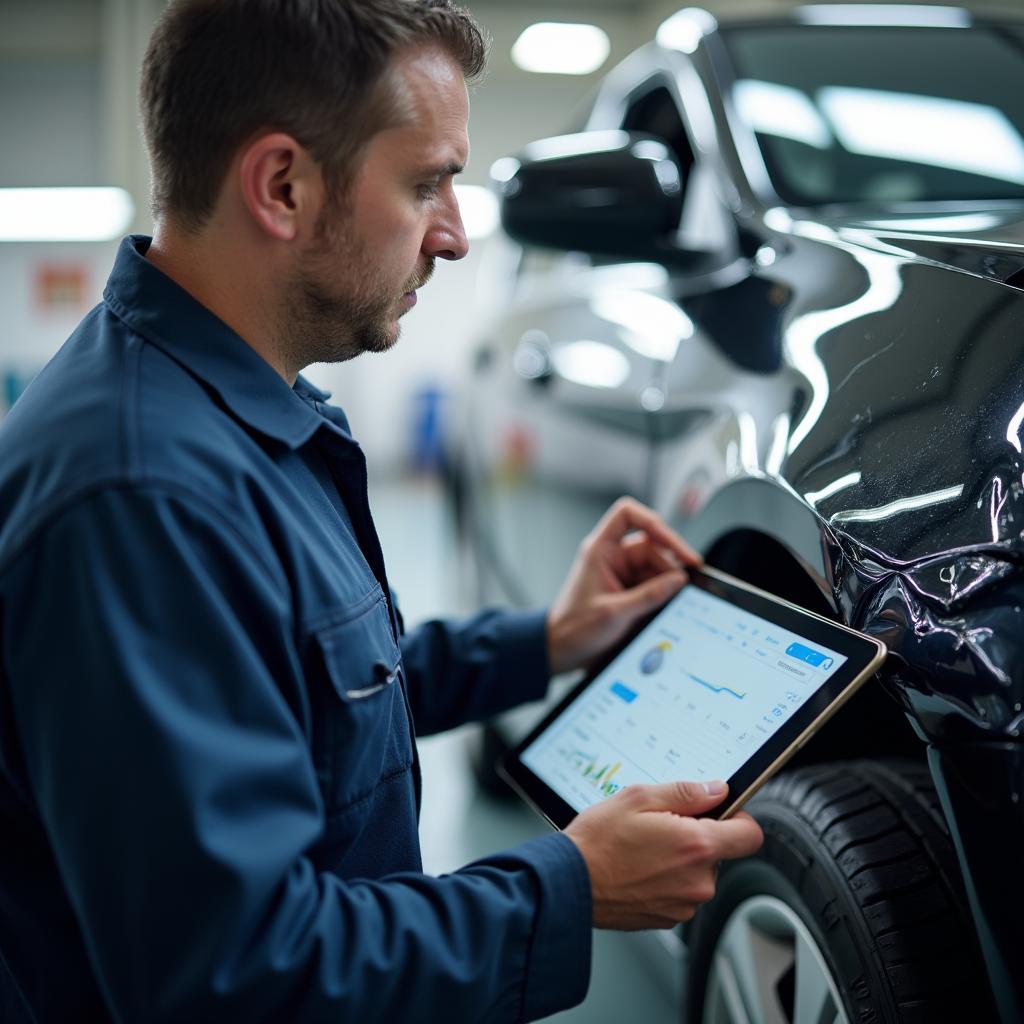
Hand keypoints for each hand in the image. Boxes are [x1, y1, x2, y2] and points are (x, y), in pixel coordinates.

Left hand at [546, 497, 701, 674]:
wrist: (563, 650)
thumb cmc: (574, 628)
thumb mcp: (614, 613)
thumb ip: (649, 595)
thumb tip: (679, 580)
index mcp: (601, 550)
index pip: (627, 515)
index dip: (653, 521)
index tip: (673, 543)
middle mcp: (613, 556)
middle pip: (652, 545)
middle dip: (670, 563)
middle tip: (687, 582)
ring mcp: (622, 573)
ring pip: (657, 566)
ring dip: (669, 580)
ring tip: (679, 598)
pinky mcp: (630, 590)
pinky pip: (655, 583)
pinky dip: (665, 592)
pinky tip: (670, 605)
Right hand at [564, 781, 762, 929]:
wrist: (569, 884)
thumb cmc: (598, 842)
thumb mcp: (639, 798)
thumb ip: (686, 793)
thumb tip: (717, 790)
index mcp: (696, 846)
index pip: (750, 835)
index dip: (738, 818)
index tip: (721, 811)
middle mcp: (697, 881)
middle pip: (719, 852)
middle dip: (696, 835)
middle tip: (660, 825)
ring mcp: (683, 904)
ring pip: (697, 872)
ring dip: (679, 859)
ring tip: (642, 848)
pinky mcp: (668, 918)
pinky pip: (680, 891)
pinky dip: (665, 879)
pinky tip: (638, 867)